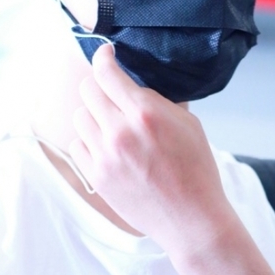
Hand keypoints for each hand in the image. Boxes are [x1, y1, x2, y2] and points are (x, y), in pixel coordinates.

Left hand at [69, 44, 235, 252]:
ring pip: (79, 116)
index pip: (106, 73)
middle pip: (87, 90)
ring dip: (93, 115)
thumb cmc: (197, 171)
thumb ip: (160, 101)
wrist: (191, 219)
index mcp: (145, 113)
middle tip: (112, 93)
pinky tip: (108, 147)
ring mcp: (104, 156)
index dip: (102, 57)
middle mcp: (119, 132)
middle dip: (100, 86)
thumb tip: (138, 85)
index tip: (105, 55)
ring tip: (112, 125)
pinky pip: (77, 144)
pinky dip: (89, 141)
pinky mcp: (96, 176)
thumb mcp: (189, 124)